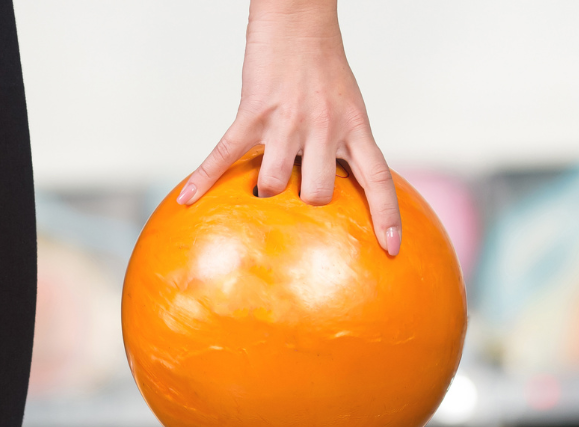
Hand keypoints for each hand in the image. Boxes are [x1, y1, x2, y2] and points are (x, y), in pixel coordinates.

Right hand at [176, 0, 400, 255]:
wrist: (298, 17)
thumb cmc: (323, 63)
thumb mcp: (347, 106)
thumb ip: (341, 145)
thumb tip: (326, 186)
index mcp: (354, 127)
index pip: (378, 180)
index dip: (387, 218)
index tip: (390, 250)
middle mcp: (325, 128)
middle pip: (318, 194)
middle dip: (305, 203)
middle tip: (297, 194)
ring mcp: (288, 122)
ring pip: (275, 182)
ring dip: (266, 189)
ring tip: (263, 183)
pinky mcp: (253, 112)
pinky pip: (225, 155)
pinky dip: (204, 179)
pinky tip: (187, 199)